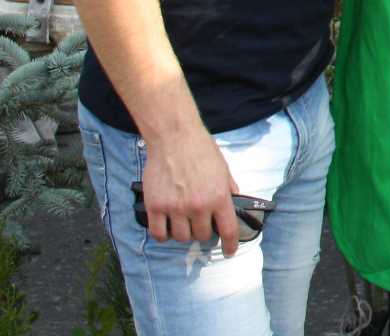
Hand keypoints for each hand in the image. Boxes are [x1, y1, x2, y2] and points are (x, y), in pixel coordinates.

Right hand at [139, 125, 240, 254]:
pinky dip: (163, 235)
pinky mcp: (155, 206)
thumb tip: (233, 204)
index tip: (229, 252)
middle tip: (200, 224)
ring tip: (184, 223)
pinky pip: (159, 233)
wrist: (175, 137)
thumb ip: (228, 189)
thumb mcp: (223, 169)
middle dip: (203, 232)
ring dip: (184, 233)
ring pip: (181, 237)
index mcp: (219, 197)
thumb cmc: (201, 150)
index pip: (228, 230)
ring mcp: (175, 208)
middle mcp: (198, 206)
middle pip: (202, 236)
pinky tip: (167, 228)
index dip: (229, 245)